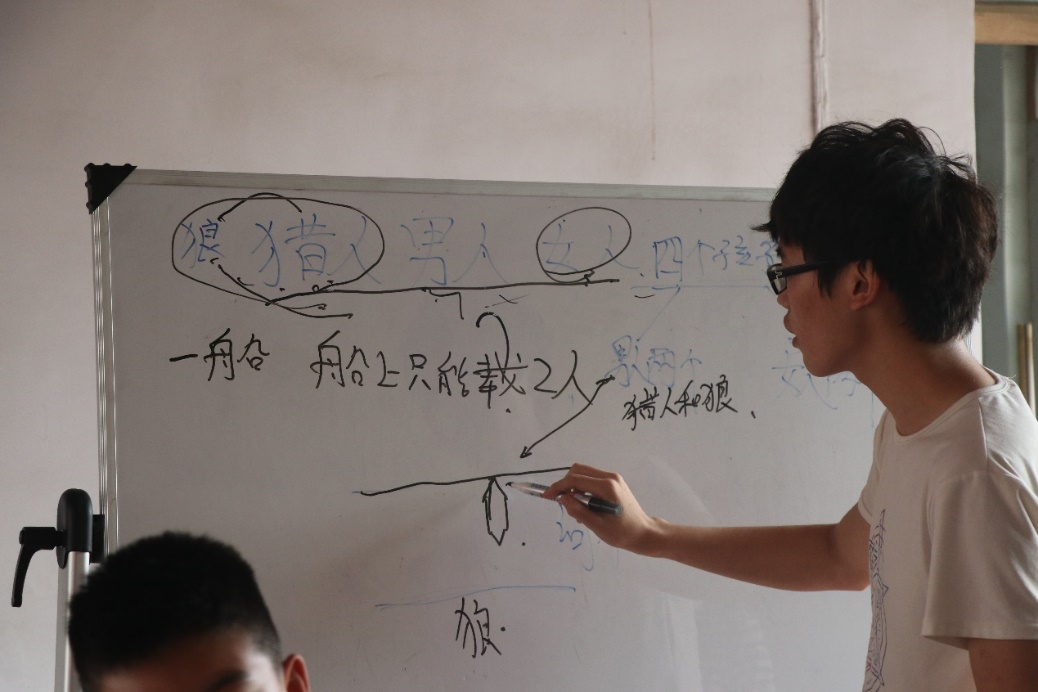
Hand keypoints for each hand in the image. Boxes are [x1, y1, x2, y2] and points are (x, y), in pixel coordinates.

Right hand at [543, 463, 658, 554]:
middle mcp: (610, 477)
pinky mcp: (614, 482)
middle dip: (565, 484)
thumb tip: (562, 498)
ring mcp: (613, 478)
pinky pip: (592, 479)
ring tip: (576, 508)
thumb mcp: (597, 526)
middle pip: (578, 470)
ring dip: (574, 487)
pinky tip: (585, 505)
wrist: (643, 533)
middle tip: (560, 501)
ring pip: (584, 473)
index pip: (575, 479)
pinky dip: (583, 488)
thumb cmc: (622, 533)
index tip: (547, 496)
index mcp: (606, 487)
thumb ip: (578, 511)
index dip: (558, 487)